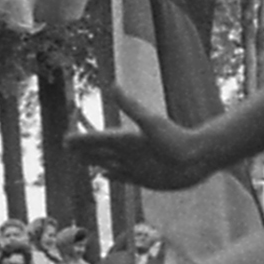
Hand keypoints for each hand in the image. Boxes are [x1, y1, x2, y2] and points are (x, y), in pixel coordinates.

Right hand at [68, 84, 208, 190]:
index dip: (81, 140)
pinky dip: (111, 176)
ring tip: (80, 160)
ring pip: (107, 163)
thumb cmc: (176, 140)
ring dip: (93, 161)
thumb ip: (130, 106)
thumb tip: (113, 85)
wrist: (198, 158)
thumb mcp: (150, 122)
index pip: (97, 139)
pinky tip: (104, 175)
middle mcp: (128, 152)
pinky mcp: (143, 178)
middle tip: (66, 146)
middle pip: (99, 151)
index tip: (65, 139)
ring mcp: (135, 165)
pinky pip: (121, 176)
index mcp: (126, 139)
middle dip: (82, 149)